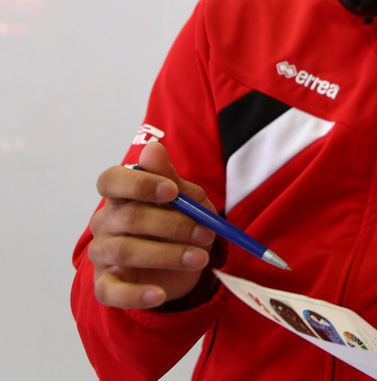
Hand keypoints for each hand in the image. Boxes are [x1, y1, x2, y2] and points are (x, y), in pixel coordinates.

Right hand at [86, 140, 216, 308]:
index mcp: (121, 195)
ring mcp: (102, 254)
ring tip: (199, 258)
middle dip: (172, 224)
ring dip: (167, 254)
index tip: (173, 192)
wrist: (181, 266)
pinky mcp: (106, 285)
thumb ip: (169, 178)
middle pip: (128, 217)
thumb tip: (154, 149)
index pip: (110, 180)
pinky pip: (112, 291)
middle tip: (206, 233)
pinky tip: (159, 294)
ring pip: (124, 250)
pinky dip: (136, 294)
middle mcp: (106, 222)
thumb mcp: (186, 200)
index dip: (139, 184)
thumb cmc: (180, 224)